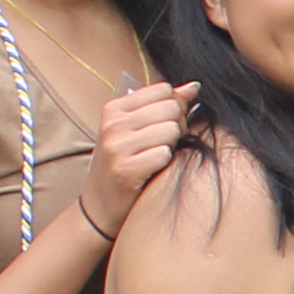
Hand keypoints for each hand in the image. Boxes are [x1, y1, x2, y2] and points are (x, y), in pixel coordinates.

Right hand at [80, 79, 199, 236]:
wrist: (99, 206)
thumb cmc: (122, 164)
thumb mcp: (135, 130)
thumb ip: (163, 106)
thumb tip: (193, 87)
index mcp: (114, 108)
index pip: (163, 90)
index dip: (175, 106)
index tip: (165, 125)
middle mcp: (113, 124)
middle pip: (171, 108)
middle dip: (178, 125)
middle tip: (166, 144)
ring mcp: (117, 147)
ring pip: (171, 130)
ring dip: (172, 146)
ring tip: (158, 157)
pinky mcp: (126, 170)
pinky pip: (164, 154)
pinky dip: (165, 163)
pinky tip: (154, 170)